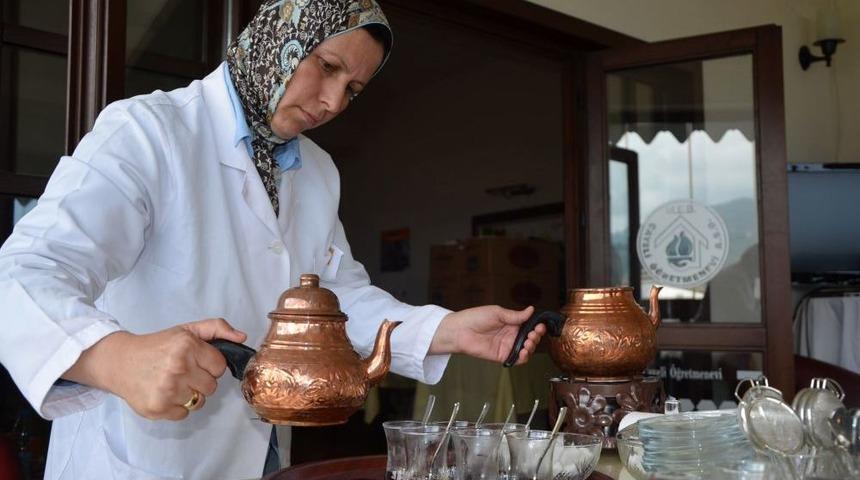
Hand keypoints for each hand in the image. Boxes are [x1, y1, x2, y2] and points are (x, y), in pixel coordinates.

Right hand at [63, 318, 246, 420]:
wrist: (119, 362)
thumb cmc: (157, 346)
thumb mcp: (186, 330)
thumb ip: (217, 328)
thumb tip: (242, 338)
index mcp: (187, 346)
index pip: (220, 367)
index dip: (210, 365)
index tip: (196, 361)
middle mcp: (178, 368)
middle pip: (212, 387)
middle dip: (201, 380)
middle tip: (183, 372)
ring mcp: (167, 390)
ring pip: (199, 402)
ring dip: (190, 394)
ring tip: (173, 383)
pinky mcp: (158, 408)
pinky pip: (184, 414)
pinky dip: (177, 407)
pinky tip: (164, 393)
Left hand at [429, 306, 545, 365]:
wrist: (460, 330)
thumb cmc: (475, 318)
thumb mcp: (497, 312)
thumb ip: (515, 315)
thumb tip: (531, 310)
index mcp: (511, 323)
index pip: (529, 326)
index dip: (537, 326)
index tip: (539, 325)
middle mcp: (511, 335)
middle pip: (530, 338)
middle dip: (536, 337)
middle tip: (534, 333)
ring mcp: (507, 346)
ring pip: (526, 349)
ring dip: (532, 346)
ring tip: (529, 342)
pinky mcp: (502, 356)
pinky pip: (517, 359)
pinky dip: (524, 357)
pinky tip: (524, 351)